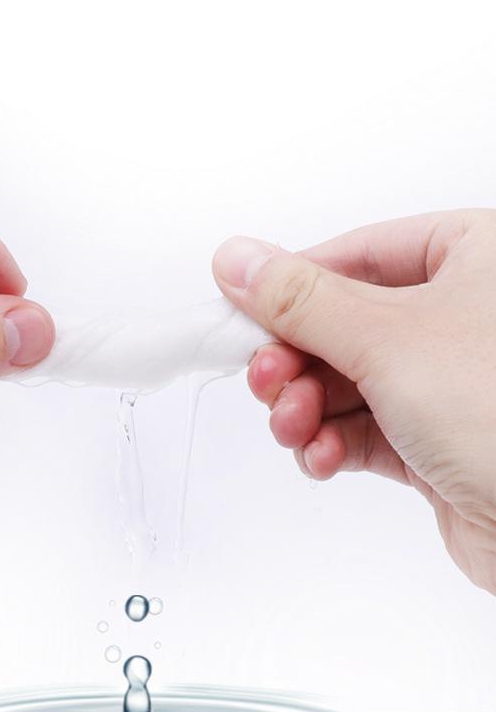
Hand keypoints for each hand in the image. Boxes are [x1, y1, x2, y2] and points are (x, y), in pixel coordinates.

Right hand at [213, 210, 495, 592]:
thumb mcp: (387, 339)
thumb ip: (302, 301)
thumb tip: (238, 260)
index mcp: (473, 257)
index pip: (358, 254)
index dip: (293, 287)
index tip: (242, 313)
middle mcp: (463, 314)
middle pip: (344, 323)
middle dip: (296, 362)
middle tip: (269, 383)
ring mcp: (450, 381)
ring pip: (347, 381)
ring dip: (306, 407)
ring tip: (295, 429)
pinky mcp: (438, 441)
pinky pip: (363, 429)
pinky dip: (331, 442)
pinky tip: (321, 457)